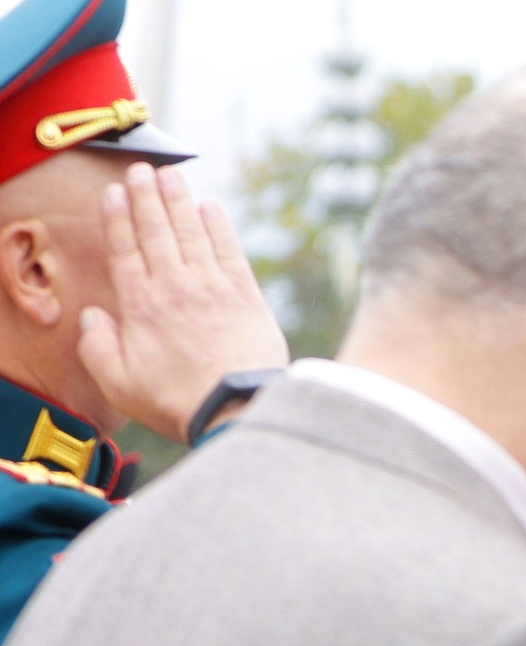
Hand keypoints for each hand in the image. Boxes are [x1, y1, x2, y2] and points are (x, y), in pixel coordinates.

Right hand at [76, 164, 287, 443]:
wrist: (235, 409)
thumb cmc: (175, 402)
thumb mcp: (118, 383)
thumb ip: (96, 346)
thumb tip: (90, 315)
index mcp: (139, 304)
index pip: (125, 248)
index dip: (118, 217)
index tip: (113, 193)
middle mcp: (174, 286)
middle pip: (156, 230)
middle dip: (146, 195)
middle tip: (140, 169)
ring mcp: (212, 287)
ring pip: (191, 231)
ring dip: (179, 200)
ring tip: (170, 175)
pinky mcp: (246, 295)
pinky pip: (229, 250)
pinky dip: (219, 225)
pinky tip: (211, 207)